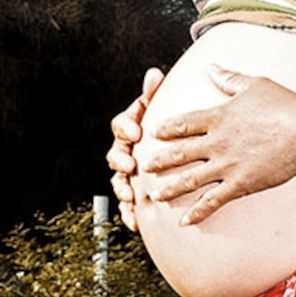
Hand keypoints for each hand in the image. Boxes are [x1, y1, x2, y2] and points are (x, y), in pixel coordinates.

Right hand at [105, 67, 164, 231]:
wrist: (180, 153)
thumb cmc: (170, 128)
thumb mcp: (164, 109)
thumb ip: (155, 94)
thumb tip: (154, 75)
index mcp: (132, 128)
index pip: (122, 125)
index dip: (126, 128)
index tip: (135, 132)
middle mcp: (127, 150)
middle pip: (116, 154)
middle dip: (120, 161)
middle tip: (129, 165)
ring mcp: (129, 172)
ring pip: (119, 180)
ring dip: (122, 188)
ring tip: (129, 196)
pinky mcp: (135, 192)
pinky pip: (127, 204)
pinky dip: (129, 213)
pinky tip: (134, 221)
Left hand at [137, 66, 295, 222]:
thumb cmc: (285, 105)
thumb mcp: (254, 85)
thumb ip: (229, 78)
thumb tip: (211, 67)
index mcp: (218, 116)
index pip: (183, 123)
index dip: (166, 128)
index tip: (154, 132)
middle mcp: (217, 142)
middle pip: (179, 153)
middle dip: (159, 161)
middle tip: (144, 167)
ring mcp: (227, 165)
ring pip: (190, 180)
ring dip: (170, 189)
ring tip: (155, 196)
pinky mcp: (240, 184)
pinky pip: (213, 201)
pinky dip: (197, 212)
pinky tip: (184, 222)